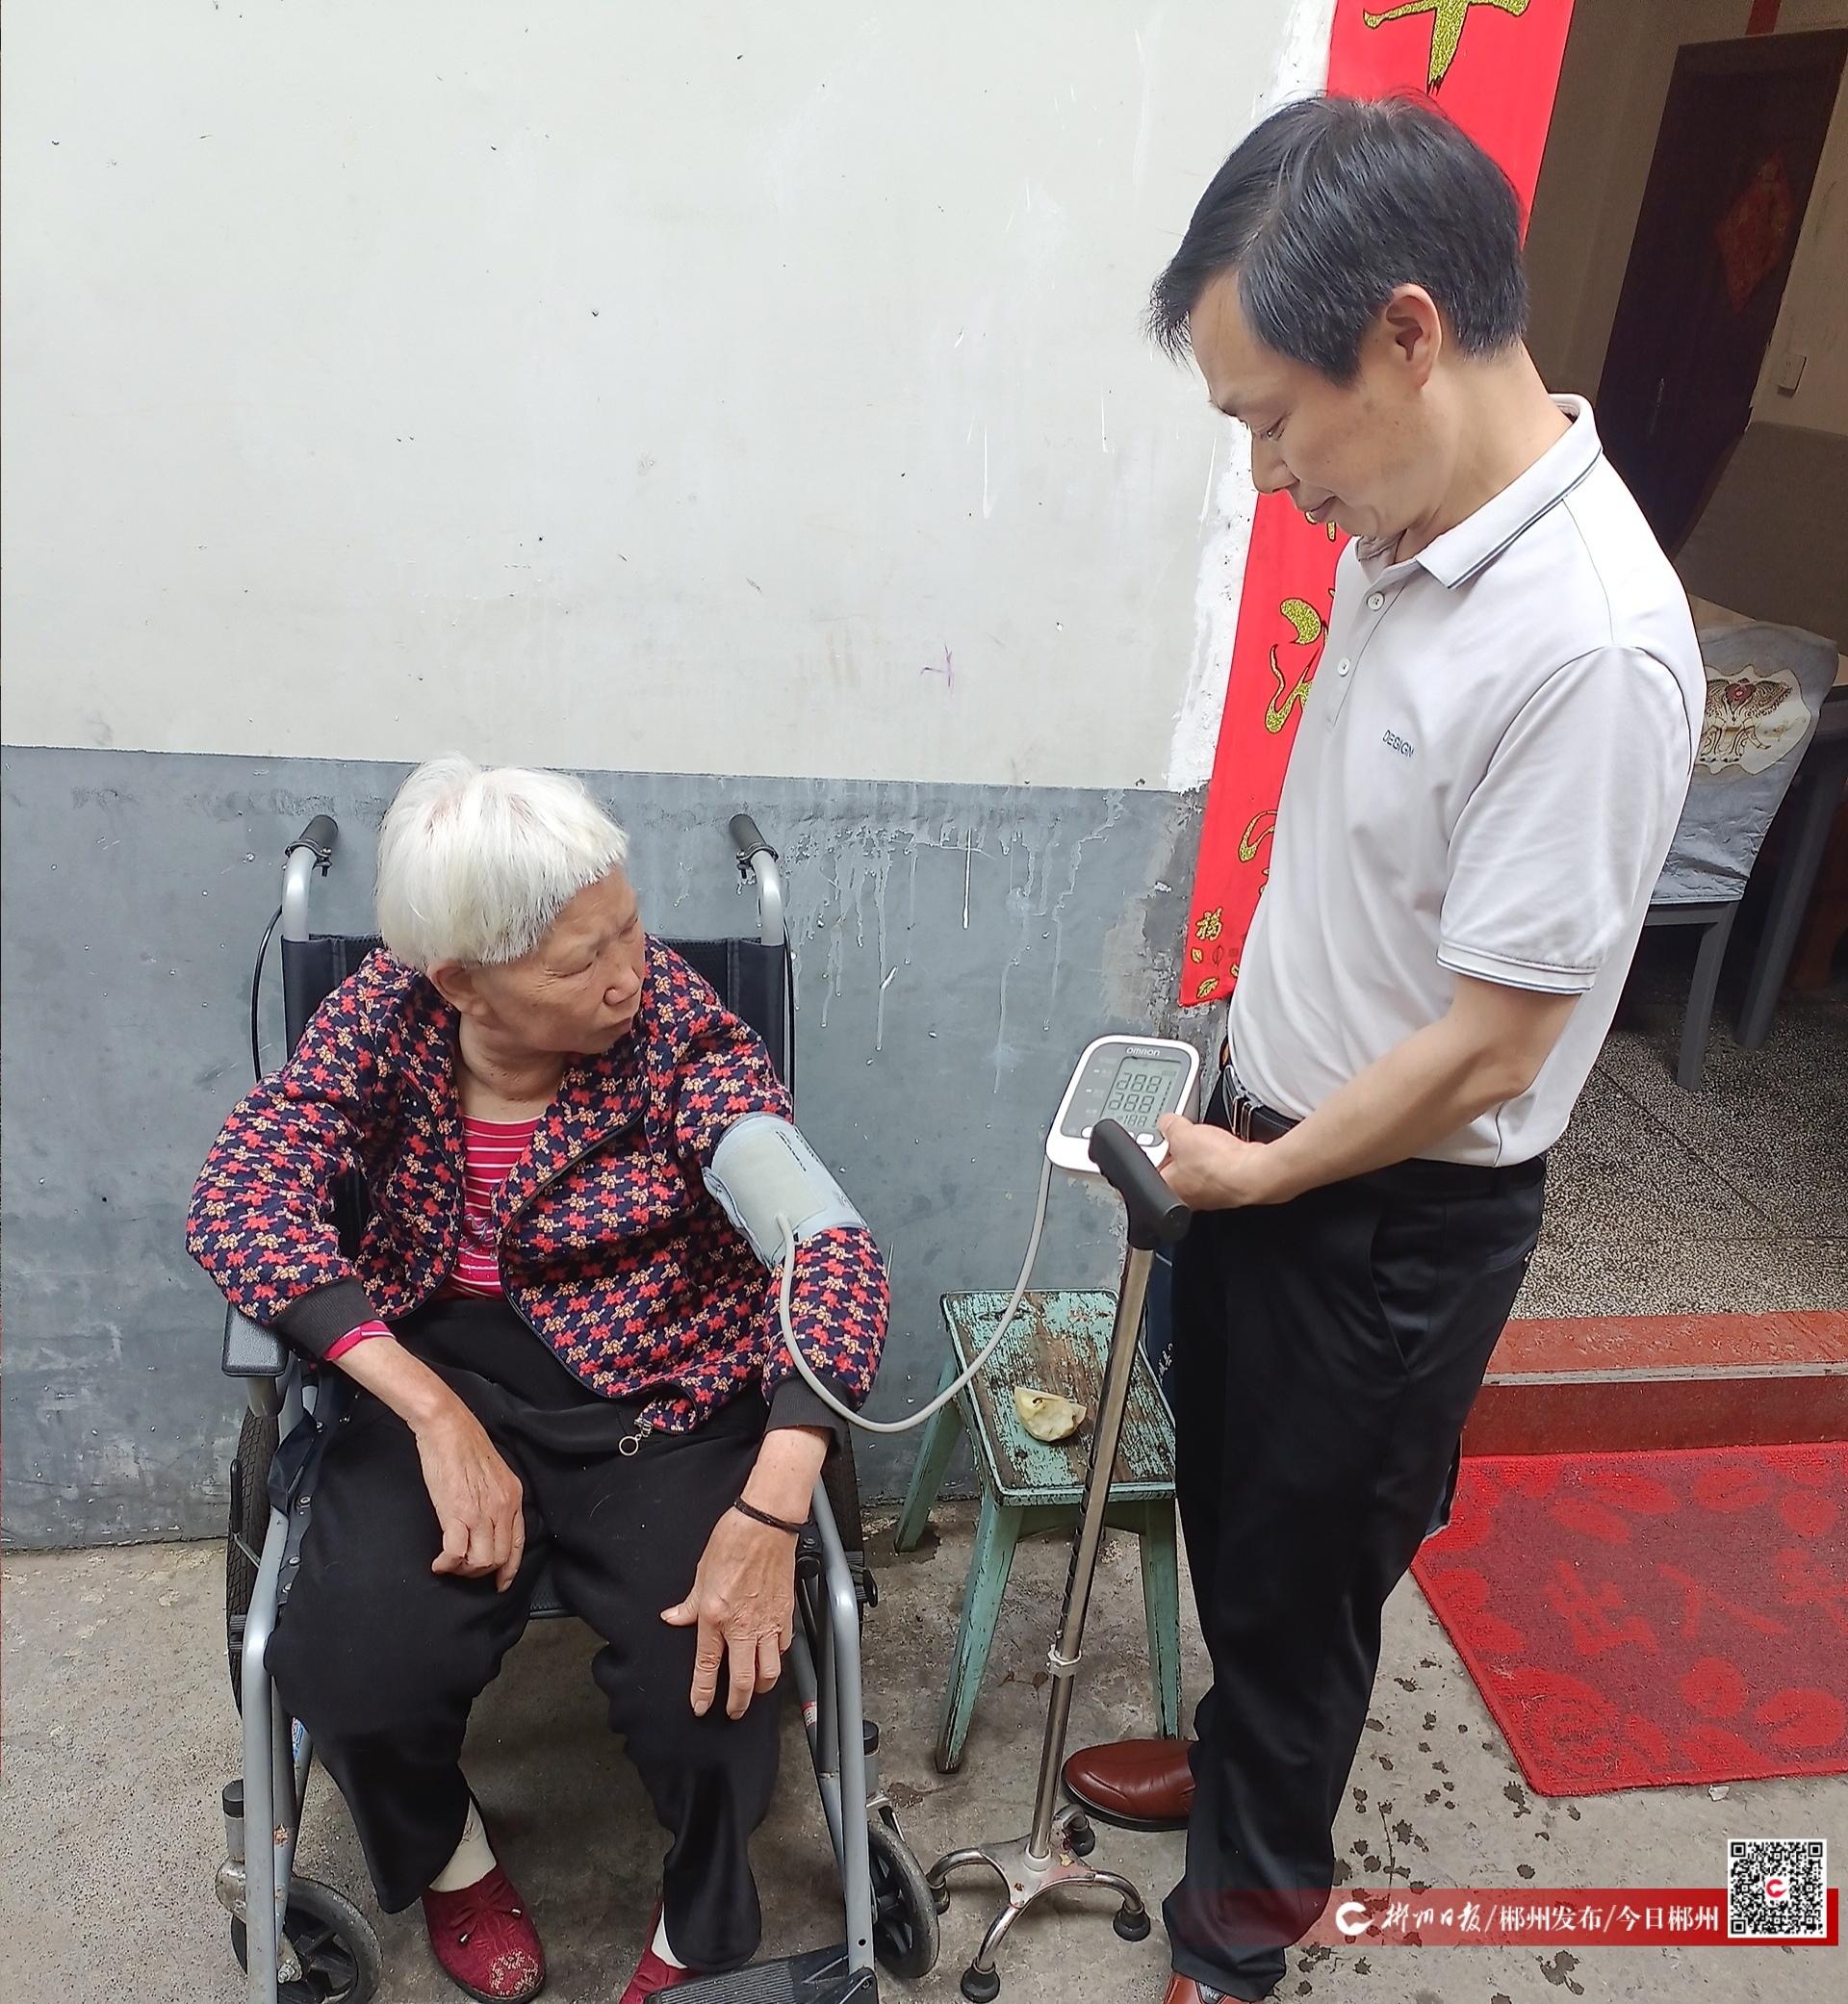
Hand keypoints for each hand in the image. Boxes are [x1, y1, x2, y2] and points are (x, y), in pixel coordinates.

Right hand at [412, 1404, 526, 1591]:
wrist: (448, 1426)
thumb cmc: (464, 1445)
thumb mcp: (493, 1473)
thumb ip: (495, 1497)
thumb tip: (488, 1520)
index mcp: (513, 1496)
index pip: (518, 1543)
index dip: (509, 1569)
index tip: (501, 1582)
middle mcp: (502, 1506)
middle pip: (501, 1558)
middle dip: (481, 1572)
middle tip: (463, 1569)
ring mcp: (481, 1511)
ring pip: (482, 1561)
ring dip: (464, 1570)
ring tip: (450, 1563)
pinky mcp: (458, 1512)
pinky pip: (457, 1553)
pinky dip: (447, 1564)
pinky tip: (439, 1562)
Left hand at [661, 1509, 797, 1719]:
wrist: (764, 1524)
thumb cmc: (732, 1541)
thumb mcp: (701, 1573)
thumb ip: (688, 1604)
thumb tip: (673, 1618)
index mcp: (715, 1616)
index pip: (707, 1666)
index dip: (703, 1692)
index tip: (701, 1707)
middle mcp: (743, 1626)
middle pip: (743, 1680)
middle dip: (737, 1704)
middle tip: (733, 1712)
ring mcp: (768, 1622)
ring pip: (769, 1671)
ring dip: (760, 1687)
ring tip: (753, 1691)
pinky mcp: (785, 1614)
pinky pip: (784, 1648)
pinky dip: (778, 1659)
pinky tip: (772, 1658)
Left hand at [1156, 1111, 1290, 1209]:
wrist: (1253, 1172)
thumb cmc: (1216, 1165)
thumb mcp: (1181, 1133)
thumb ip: (1169, 1126)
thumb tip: (1167, 1122)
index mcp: (1167, 1188)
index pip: (1152, 1167)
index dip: (1156, 1146)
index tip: (1162, 1133)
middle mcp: (1188, 1196)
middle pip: (1176, 1165)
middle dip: (1180, 1146)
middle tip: (1185, 1133)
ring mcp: (1211, 1193)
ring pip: (1200, 1164)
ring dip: (1202, 1150)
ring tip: (1207, 1139)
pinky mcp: (1229, 1185)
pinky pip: (1219, 1165)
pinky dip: (1220, 1154)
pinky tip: (1222, 1147)